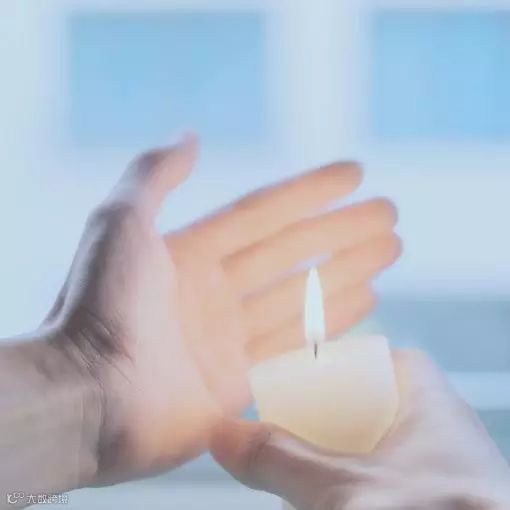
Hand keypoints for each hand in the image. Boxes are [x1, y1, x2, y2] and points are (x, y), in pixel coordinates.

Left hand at [42, 134, 398, 484]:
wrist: (82, 398)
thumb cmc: (98, 306)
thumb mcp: (120, 222)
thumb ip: (155, 173)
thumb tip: (192, 135)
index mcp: (190, 254)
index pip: (265, 213)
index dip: (310, 191)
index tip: (355, 172)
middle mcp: (213, 292)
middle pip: (293, 252)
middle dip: (343, 231)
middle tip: (389, 212)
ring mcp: (227, 338)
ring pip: (302, 295)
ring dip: (348, 270)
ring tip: (390, 248)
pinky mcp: (236, 382)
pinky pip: (293, 345)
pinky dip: (330, 322)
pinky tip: (367, 300)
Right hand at [211, 350, 509, 509]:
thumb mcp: (341, 489)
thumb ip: (278, 460)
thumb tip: (221, 432)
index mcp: (431, 401)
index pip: (387, 358)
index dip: (348, 361)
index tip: (313, 377)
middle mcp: (449, 430)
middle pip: (386, 401)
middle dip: (345, 412)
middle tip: (308, 428)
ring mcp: (454, 470)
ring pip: (397, 443)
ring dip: (359, 451)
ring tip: (323, 467)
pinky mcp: (454, 500)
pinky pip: (407, 476)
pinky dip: (375, 482)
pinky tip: (353, 498)